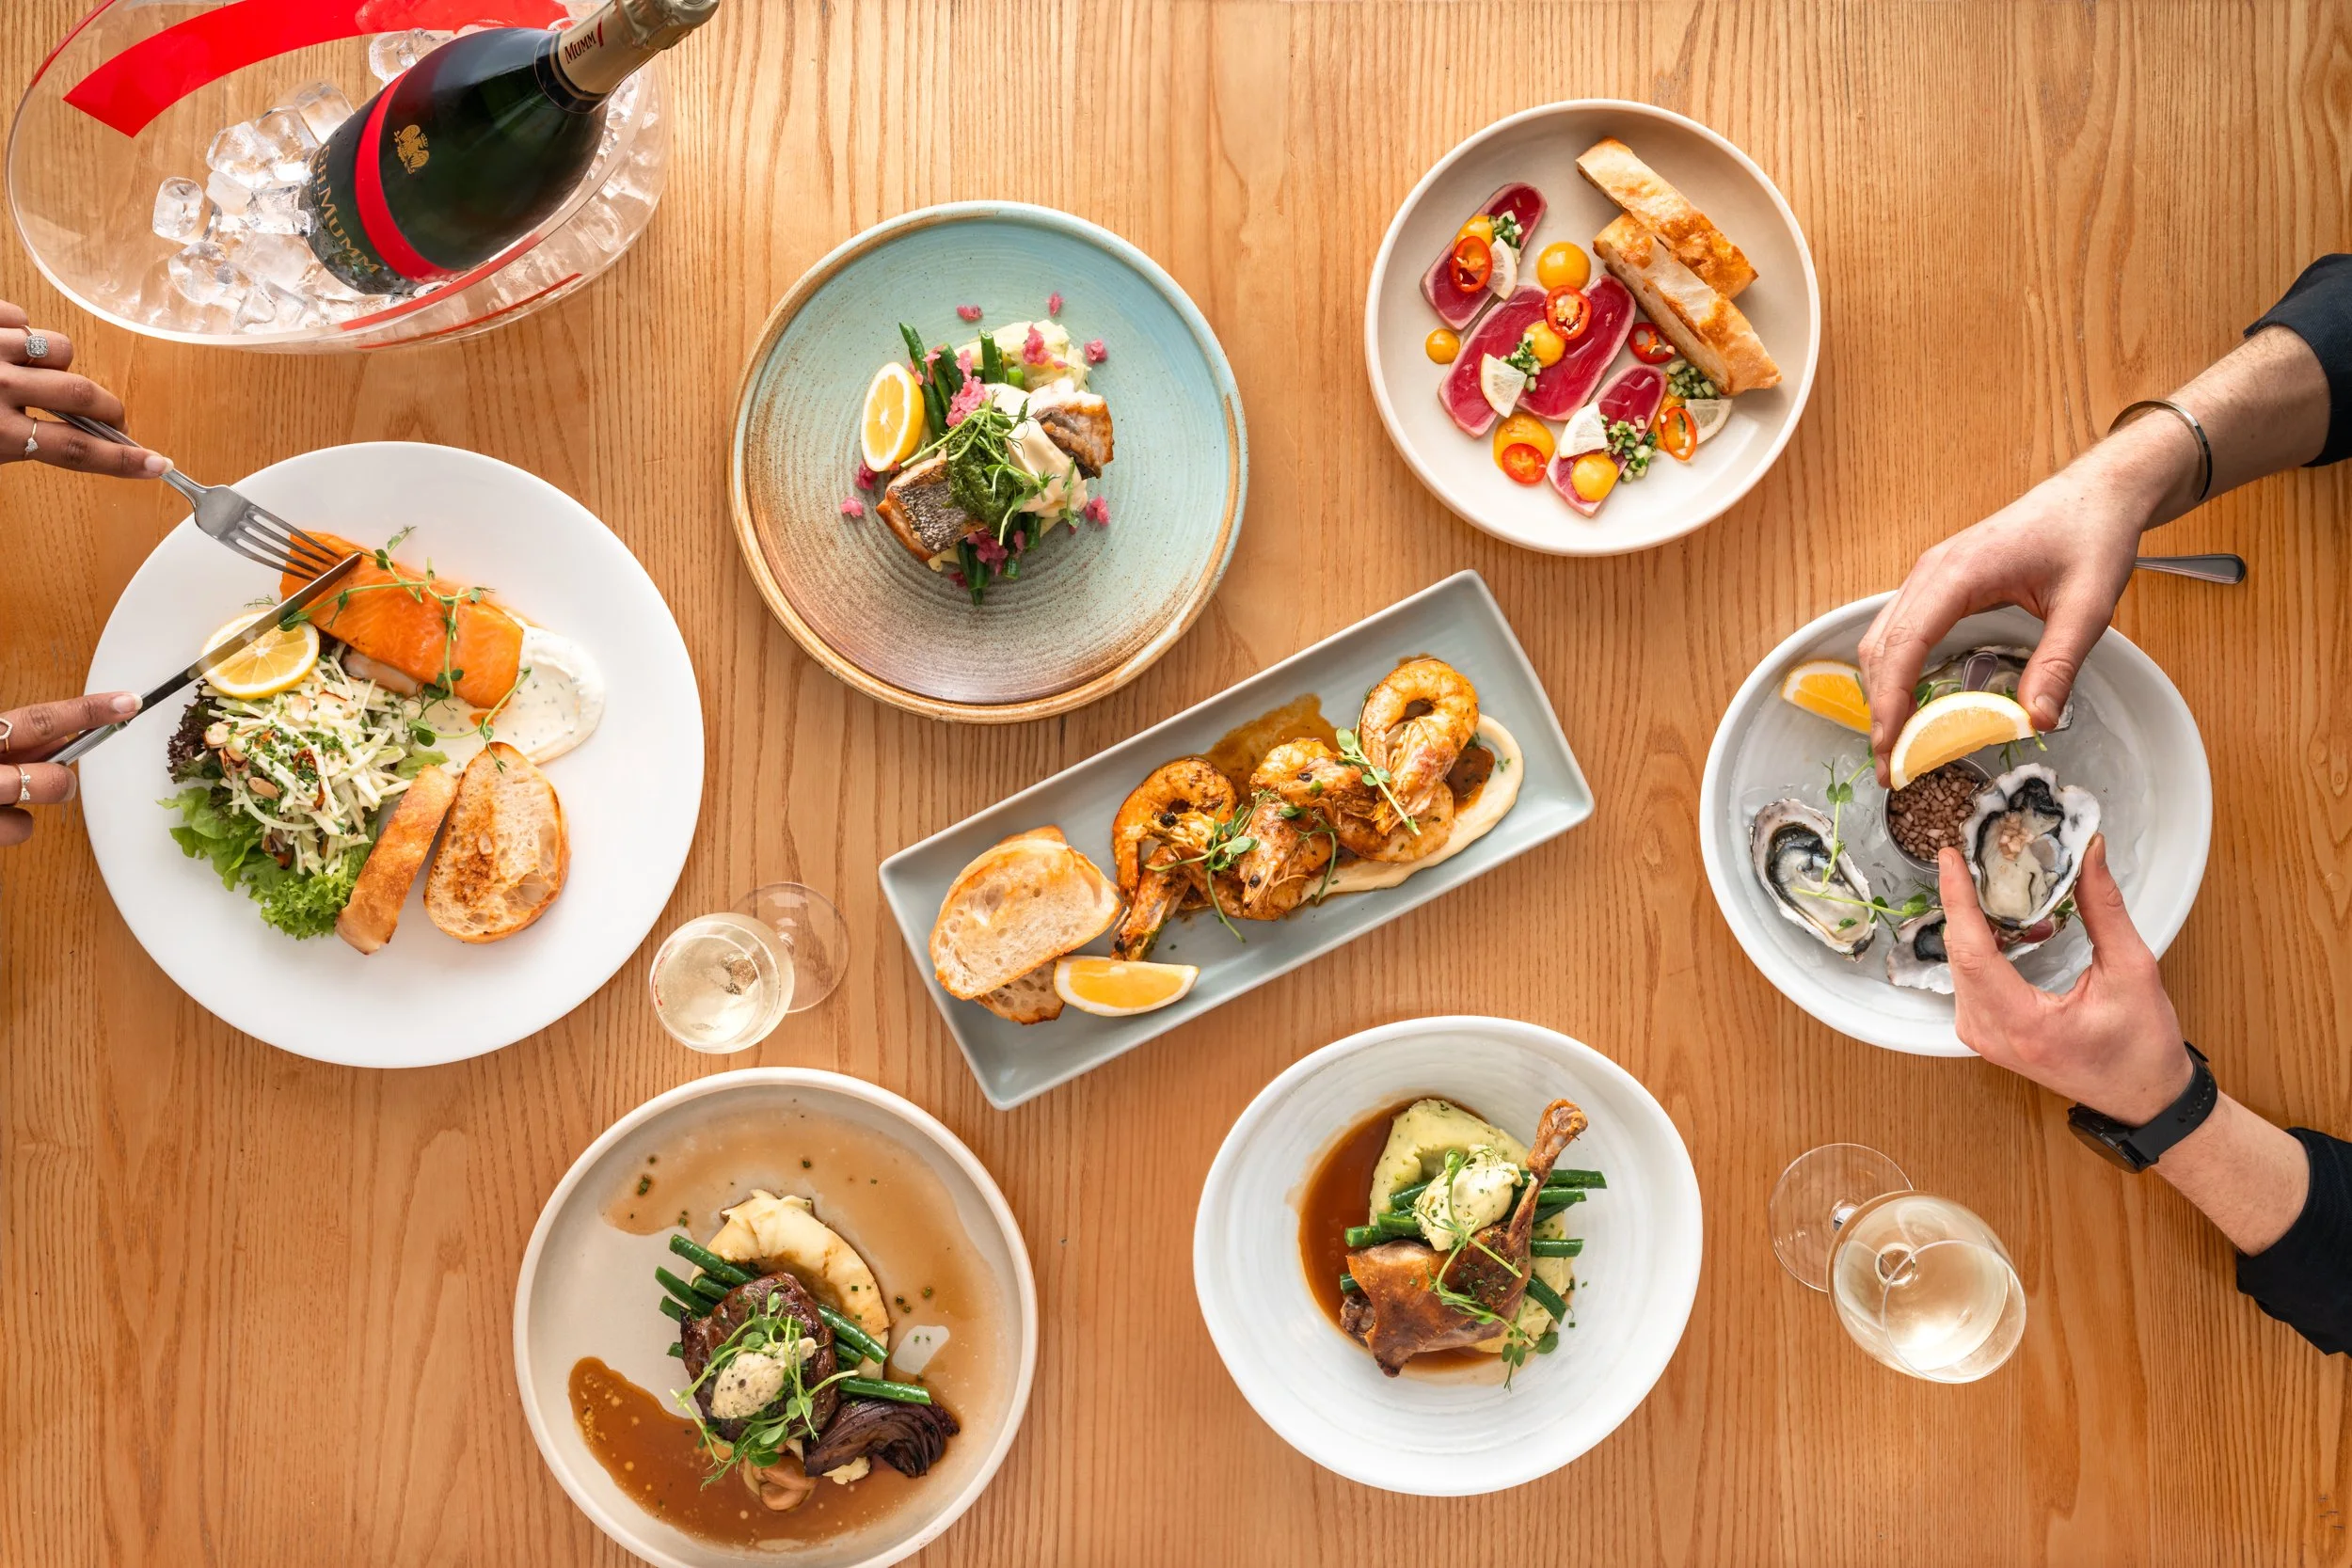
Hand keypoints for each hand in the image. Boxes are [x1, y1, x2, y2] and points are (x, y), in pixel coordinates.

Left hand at [0, 301, 168, 478]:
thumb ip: (17, 444)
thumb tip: (70, 436)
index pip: (76, 450)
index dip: (122, 460)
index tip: (156, 464)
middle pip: (82, 395)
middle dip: (107, 408)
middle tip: (113, 417)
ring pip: (59, 349)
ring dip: (58, 363)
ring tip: (37, 372)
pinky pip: (21, 317)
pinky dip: (21, 331)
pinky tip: (7, 346)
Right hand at [0, 692, 138, 846]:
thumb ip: (17, 742)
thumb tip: (67, 738)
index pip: (39, 720)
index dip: (86, 712)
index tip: (128, 702)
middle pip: (46, 775)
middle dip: (59, 782)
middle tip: (54, 782)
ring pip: (28, 815)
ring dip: (24, 812)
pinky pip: (15, 832)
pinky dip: (10, 828)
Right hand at [1857, 445, 2161, 783]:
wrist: (2098, 492)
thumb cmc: (2092, 535)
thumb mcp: (2087, 606)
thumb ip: (2058, 664)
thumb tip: (2035, 721)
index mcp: (1959, 574)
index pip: (1904, 645)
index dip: (1889, 701)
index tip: (1889, 747)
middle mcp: (1932, 572)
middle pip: (1881, 646)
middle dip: (1878, 708)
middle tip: (1890, 764)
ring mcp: (1931, 574)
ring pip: (1882, 638)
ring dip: (1882, 690)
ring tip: (1896, 740)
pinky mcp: (1939, 581)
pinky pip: (1900, 629)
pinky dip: (1895, 670)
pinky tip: (1910, 701)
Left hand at [1936, 836, 2189, 1122]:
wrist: (2144, 1098)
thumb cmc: (2142, 1048)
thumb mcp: (2133, 970)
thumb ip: (2104, 908)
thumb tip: (2089, 855)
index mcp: (2022, 1024)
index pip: (1971, 951)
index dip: (1957, 899)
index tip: (1949, 859)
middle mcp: (1990, 1034)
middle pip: (1960, 954)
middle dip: (1967, 901)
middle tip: (1979, 858)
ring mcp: (1982, 1037)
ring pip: (1961, 964)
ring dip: (1980, 924)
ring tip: (2009, 894)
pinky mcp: (1985, 1033)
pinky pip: (1970, 979)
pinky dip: (1986, 947)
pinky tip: (2015, 930)